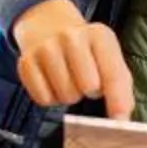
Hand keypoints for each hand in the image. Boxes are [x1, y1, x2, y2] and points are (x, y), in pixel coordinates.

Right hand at [10, 0, 133, 118]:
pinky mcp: (26, 62)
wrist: (48, 25)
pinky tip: (52, 81)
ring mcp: (46, 48)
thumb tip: (121, 119)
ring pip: (65, 96)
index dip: (118, 101)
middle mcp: (71, 37)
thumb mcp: (108, 57)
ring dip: (70, 95)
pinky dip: (50, 97)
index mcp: (99, 35)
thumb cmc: (85, 50)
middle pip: (88, 87)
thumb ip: (120, 87)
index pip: (113, 74)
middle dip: (90, 92)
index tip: (120, 121)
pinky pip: (43, 99)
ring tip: (69, 79)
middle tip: (87, 81)